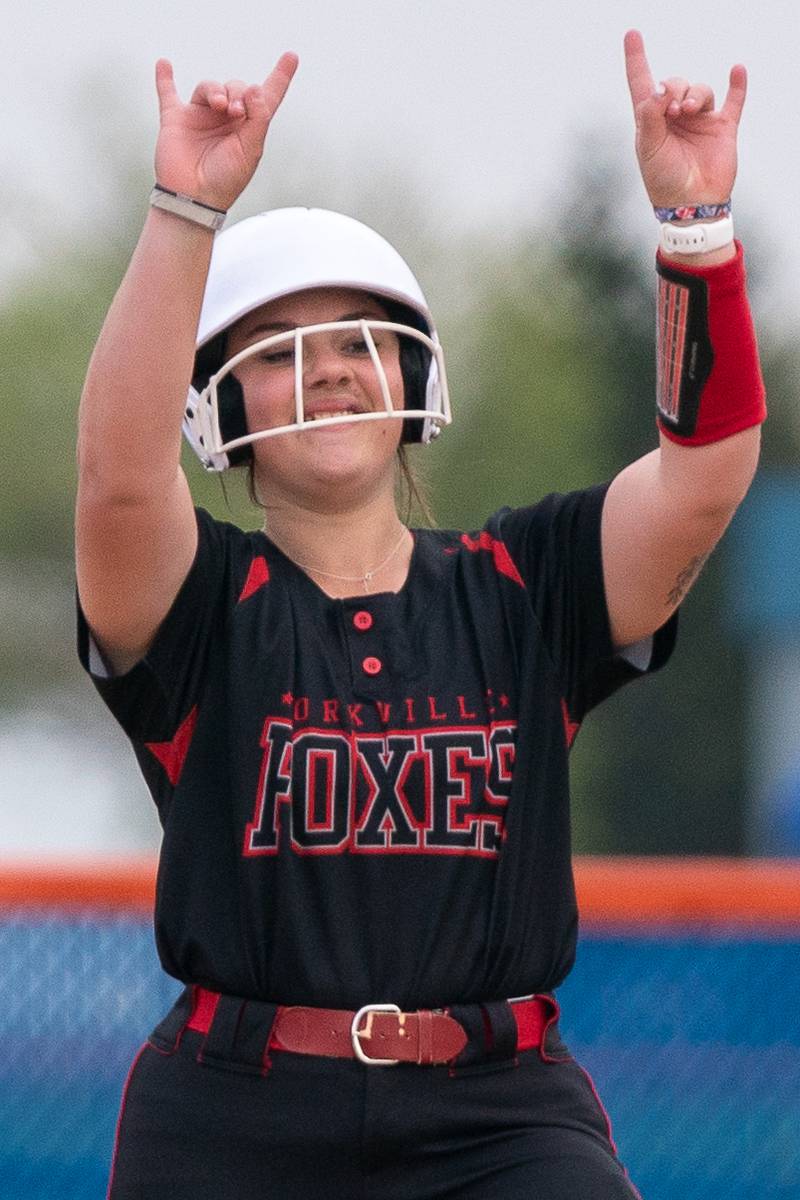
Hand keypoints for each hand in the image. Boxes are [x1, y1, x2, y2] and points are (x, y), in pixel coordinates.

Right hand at [153, 53, 298, 211]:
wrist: (195, 198)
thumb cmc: (226, 180)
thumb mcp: (251, 151)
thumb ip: (258, 118)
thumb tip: (253, 87)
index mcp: (248, 127)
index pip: (266, 97)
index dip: (280, 76)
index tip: (291, 57)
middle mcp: (226, 119)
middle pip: (236, 87)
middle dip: (239, 93)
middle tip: (237, 112)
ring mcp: (200, 117)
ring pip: (209, 87)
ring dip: (216, 90)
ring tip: (221, 105)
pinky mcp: (176, 119)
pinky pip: (168, 93)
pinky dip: (164, 78)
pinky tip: (164, 64)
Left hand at [624, 30, 745, 207]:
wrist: (691, 206)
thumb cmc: (663, 181)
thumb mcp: (648, 148)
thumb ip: (650, 115)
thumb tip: (660, 86)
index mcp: (651, 121)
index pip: (642, 83)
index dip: (636, 59)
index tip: (632, 35)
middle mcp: (675, 117)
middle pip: (675, 83)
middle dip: (674, 88)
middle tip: (672, 110)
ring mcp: (700, 121)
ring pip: (700, 89)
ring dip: (695, 93)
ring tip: (689, 110)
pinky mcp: (723, 128)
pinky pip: (734, 101)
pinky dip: (736, 85)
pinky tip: (736, 70)